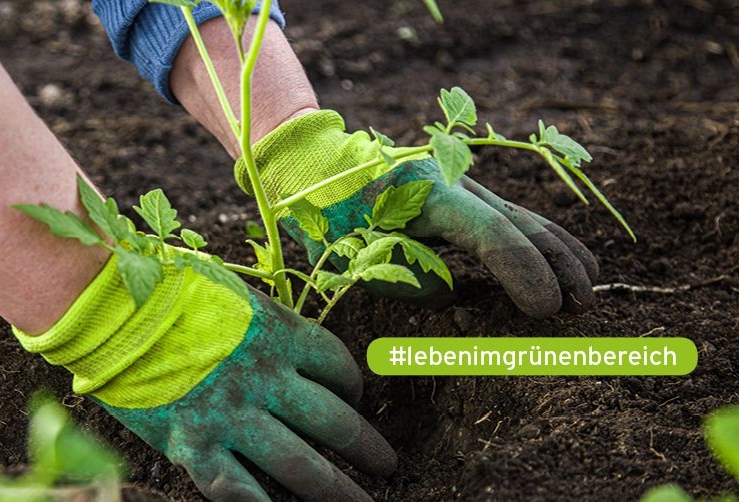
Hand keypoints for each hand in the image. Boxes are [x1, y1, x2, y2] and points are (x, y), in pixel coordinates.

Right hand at [14, 251, 395, 500]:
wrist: (107, 305)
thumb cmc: (164, 287)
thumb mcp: (231, 292)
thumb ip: (263, 321)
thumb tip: (286, 341)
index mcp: (278, 334)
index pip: (337, 367)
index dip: (354, 387)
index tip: (355, 399)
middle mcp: (265, 379)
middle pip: (334, 422)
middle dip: (367, 447)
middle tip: (386, 465)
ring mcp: (231, 416)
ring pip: (300, 466)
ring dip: (336, 490)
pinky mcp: (193, 445)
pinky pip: (238, 490)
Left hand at [235, 110, 598, 317]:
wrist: (317, 164)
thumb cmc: (328, 213)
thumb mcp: (351, 253)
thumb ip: (404, 277)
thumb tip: (451, 293)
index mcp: (427, 194)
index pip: (491, 235)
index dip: (524, 272)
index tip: (545, 310)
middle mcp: (454, 182)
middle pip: (521, 223)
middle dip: (556, 265)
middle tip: (582, 306)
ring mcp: (462, 183)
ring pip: (524, 216)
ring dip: (560, 251)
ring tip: (589, 286)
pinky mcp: (462, 192)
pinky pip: (512, 216)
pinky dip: (542, 239)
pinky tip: (566, 259)